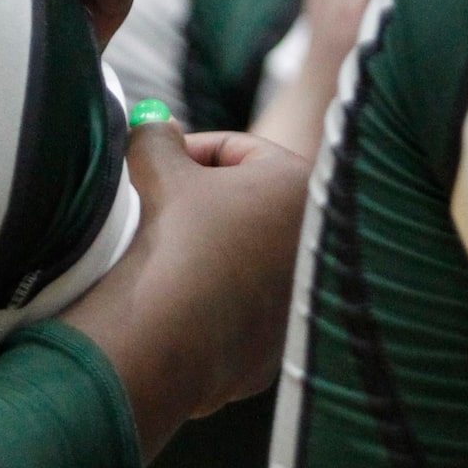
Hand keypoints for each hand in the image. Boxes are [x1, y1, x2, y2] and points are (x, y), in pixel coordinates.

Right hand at [64, 120, 307, 455]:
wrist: (170, 337)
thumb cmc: (174, 241)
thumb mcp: (158, 169)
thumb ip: (156, 136)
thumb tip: (155, 125)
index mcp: (298, 185)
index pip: (238, 149)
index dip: (186, 150)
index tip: (151, 164)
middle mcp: (316, 240)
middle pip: (249, 200)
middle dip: (205, 197)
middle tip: (158, 201)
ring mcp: (301, 296)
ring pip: (247, 250)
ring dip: (212, 242)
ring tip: (167, 247)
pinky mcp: (281, 342)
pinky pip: (242, 302)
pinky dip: (215, 292)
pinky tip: (179, 295)